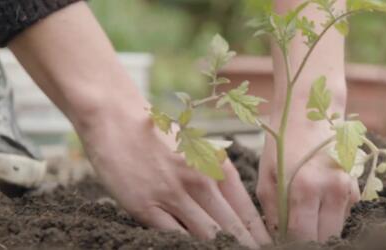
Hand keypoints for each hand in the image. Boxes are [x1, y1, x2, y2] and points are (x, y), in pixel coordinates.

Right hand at [79, 111, 270, 247]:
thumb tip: (235, 216)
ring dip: (221, 248)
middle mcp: (201, 181)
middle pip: (231, 228)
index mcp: (218, 167)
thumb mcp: (199, 152)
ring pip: (207, 236)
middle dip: (246, 246)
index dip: (259, 235)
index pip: (247, 212)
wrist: (116, 117)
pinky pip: (173, 236)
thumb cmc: (160, 135)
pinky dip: (186, 246)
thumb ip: (217, 181)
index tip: (269, 248)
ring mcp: (173, 195)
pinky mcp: (146, 207)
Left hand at [257, 116, 359, 241]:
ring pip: (336, 229)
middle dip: (308, 240)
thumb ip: (273, 214)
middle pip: (324, 238)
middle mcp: (332, 190)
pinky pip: (343, 215)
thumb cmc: (283, 145)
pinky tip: (318, 200)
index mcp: (305, 187)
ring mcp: (348, 188)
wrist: (312, 113)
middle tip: (294, 231)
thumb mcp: (267, 178)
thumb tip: (279, 239)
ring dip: (320, 228)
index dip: (291, 243)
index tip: (284, 242)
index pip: (302, 236)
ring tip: (304, 213)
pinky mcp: (356, 188)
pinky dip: (330, 215)